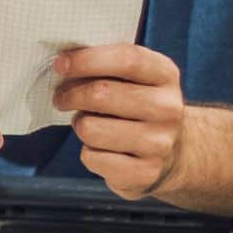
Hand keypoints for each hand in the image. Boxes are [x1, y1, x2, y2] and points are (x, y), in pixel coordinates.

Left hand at [54, 44, 185, 199]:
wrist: (172, 153)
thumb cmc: (137, 106)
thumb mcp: (134, 78)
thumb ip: (106, 65)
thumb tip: (63, 64)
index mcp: (165, 75)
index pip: (126, 59)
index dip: (87, 59)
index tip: (60, 64)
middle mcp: (167, 108)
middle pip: (102, 94)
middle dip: (70, 95)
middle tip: (61, 98)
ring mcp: (159, 143)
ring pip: (90, 128)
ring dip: (79, 125)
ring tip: (88, 124)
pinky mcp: (144, 173)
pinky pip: (92, 157)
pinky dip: (88, 152)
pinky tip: (101, 149)